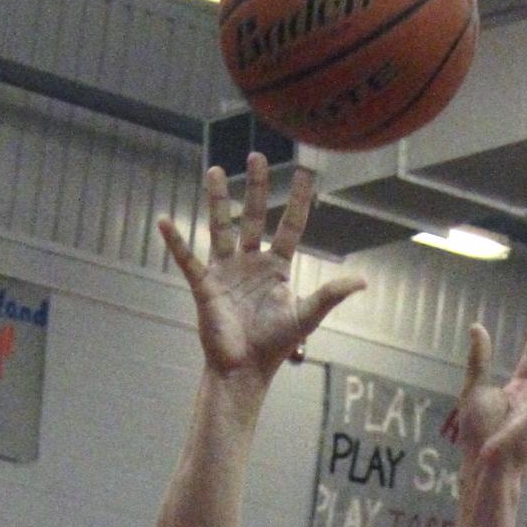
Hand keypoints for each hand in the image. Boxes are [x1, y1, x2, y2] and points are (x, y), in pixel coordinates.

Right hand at [158, 153, 365, 383]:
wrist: (244, 370)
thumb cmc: (274, 345)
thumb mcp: (306, 317)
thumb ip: (330, 295)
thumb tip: (362, 282)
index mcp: (277, 267)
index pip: (290, 225)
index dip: (298, 200)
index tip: (305, 172)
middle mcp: (251, 262)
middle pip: (254, 215)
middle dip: (256, 186)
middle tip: (258, 156)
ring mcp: (226, 271)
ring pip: (221, 226)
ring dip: (217, 200)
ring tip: (215, 170)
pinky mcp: (205, 285)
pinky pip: (188, 259)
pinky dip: (175, 241)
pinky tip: (164, 220)